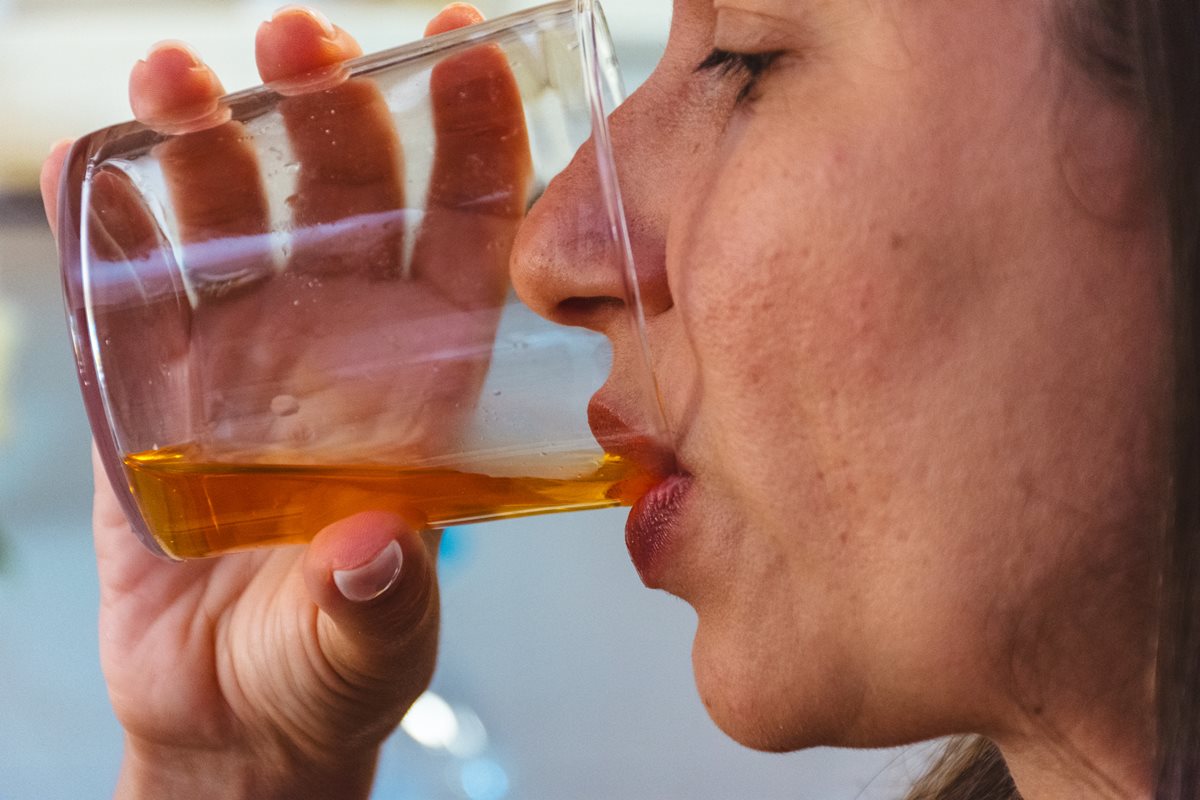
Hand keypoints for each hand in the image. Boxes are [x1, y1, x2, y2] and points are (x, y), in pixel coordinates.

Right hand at [40, 6, 528, 797]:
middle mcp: (333, 346)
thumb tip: (367, 549)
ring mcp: (233, 355)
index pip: (465, 237)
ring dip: (206, 135)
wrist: (229, 709)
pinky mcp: (140, 387)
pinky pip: (122, 286)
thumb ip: (376, 602)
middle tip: (304, 42)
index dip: (477, 141)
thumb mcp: (367, 647)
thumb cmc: (327, 667)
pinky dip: (105, 221)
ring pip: (226, 215)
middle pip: (344, 194)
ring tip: (178, 75)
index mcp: (420, 380)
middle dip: (331, 105)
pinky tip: (97, 157)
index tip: (472, 49)